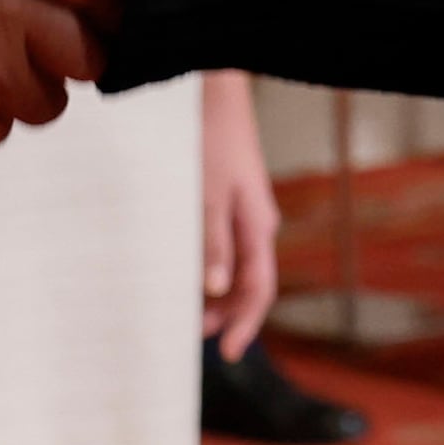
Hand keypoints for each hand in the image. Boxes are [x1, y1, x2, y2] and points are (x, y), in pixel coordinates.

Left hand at [197, 71, 280, 353]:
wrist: (213, 91)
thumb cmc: (209, 141)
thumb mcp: (206, 195)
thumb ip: (212, 243)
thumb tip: (216, 292)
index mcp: (257, 226)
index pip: (258, 289)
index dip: (245, 323)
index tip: (228, 353)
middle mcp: (256, 223)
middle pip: (248, 281)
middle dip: (226, 312)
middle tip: (196, 336)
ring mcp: (244, 210)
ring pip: (234, 264)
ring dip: (213, 290)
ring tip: (185, 308)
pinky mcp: (229, 197)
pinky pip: (223, 242)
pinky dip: (207, 262)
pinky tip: (184, 267)